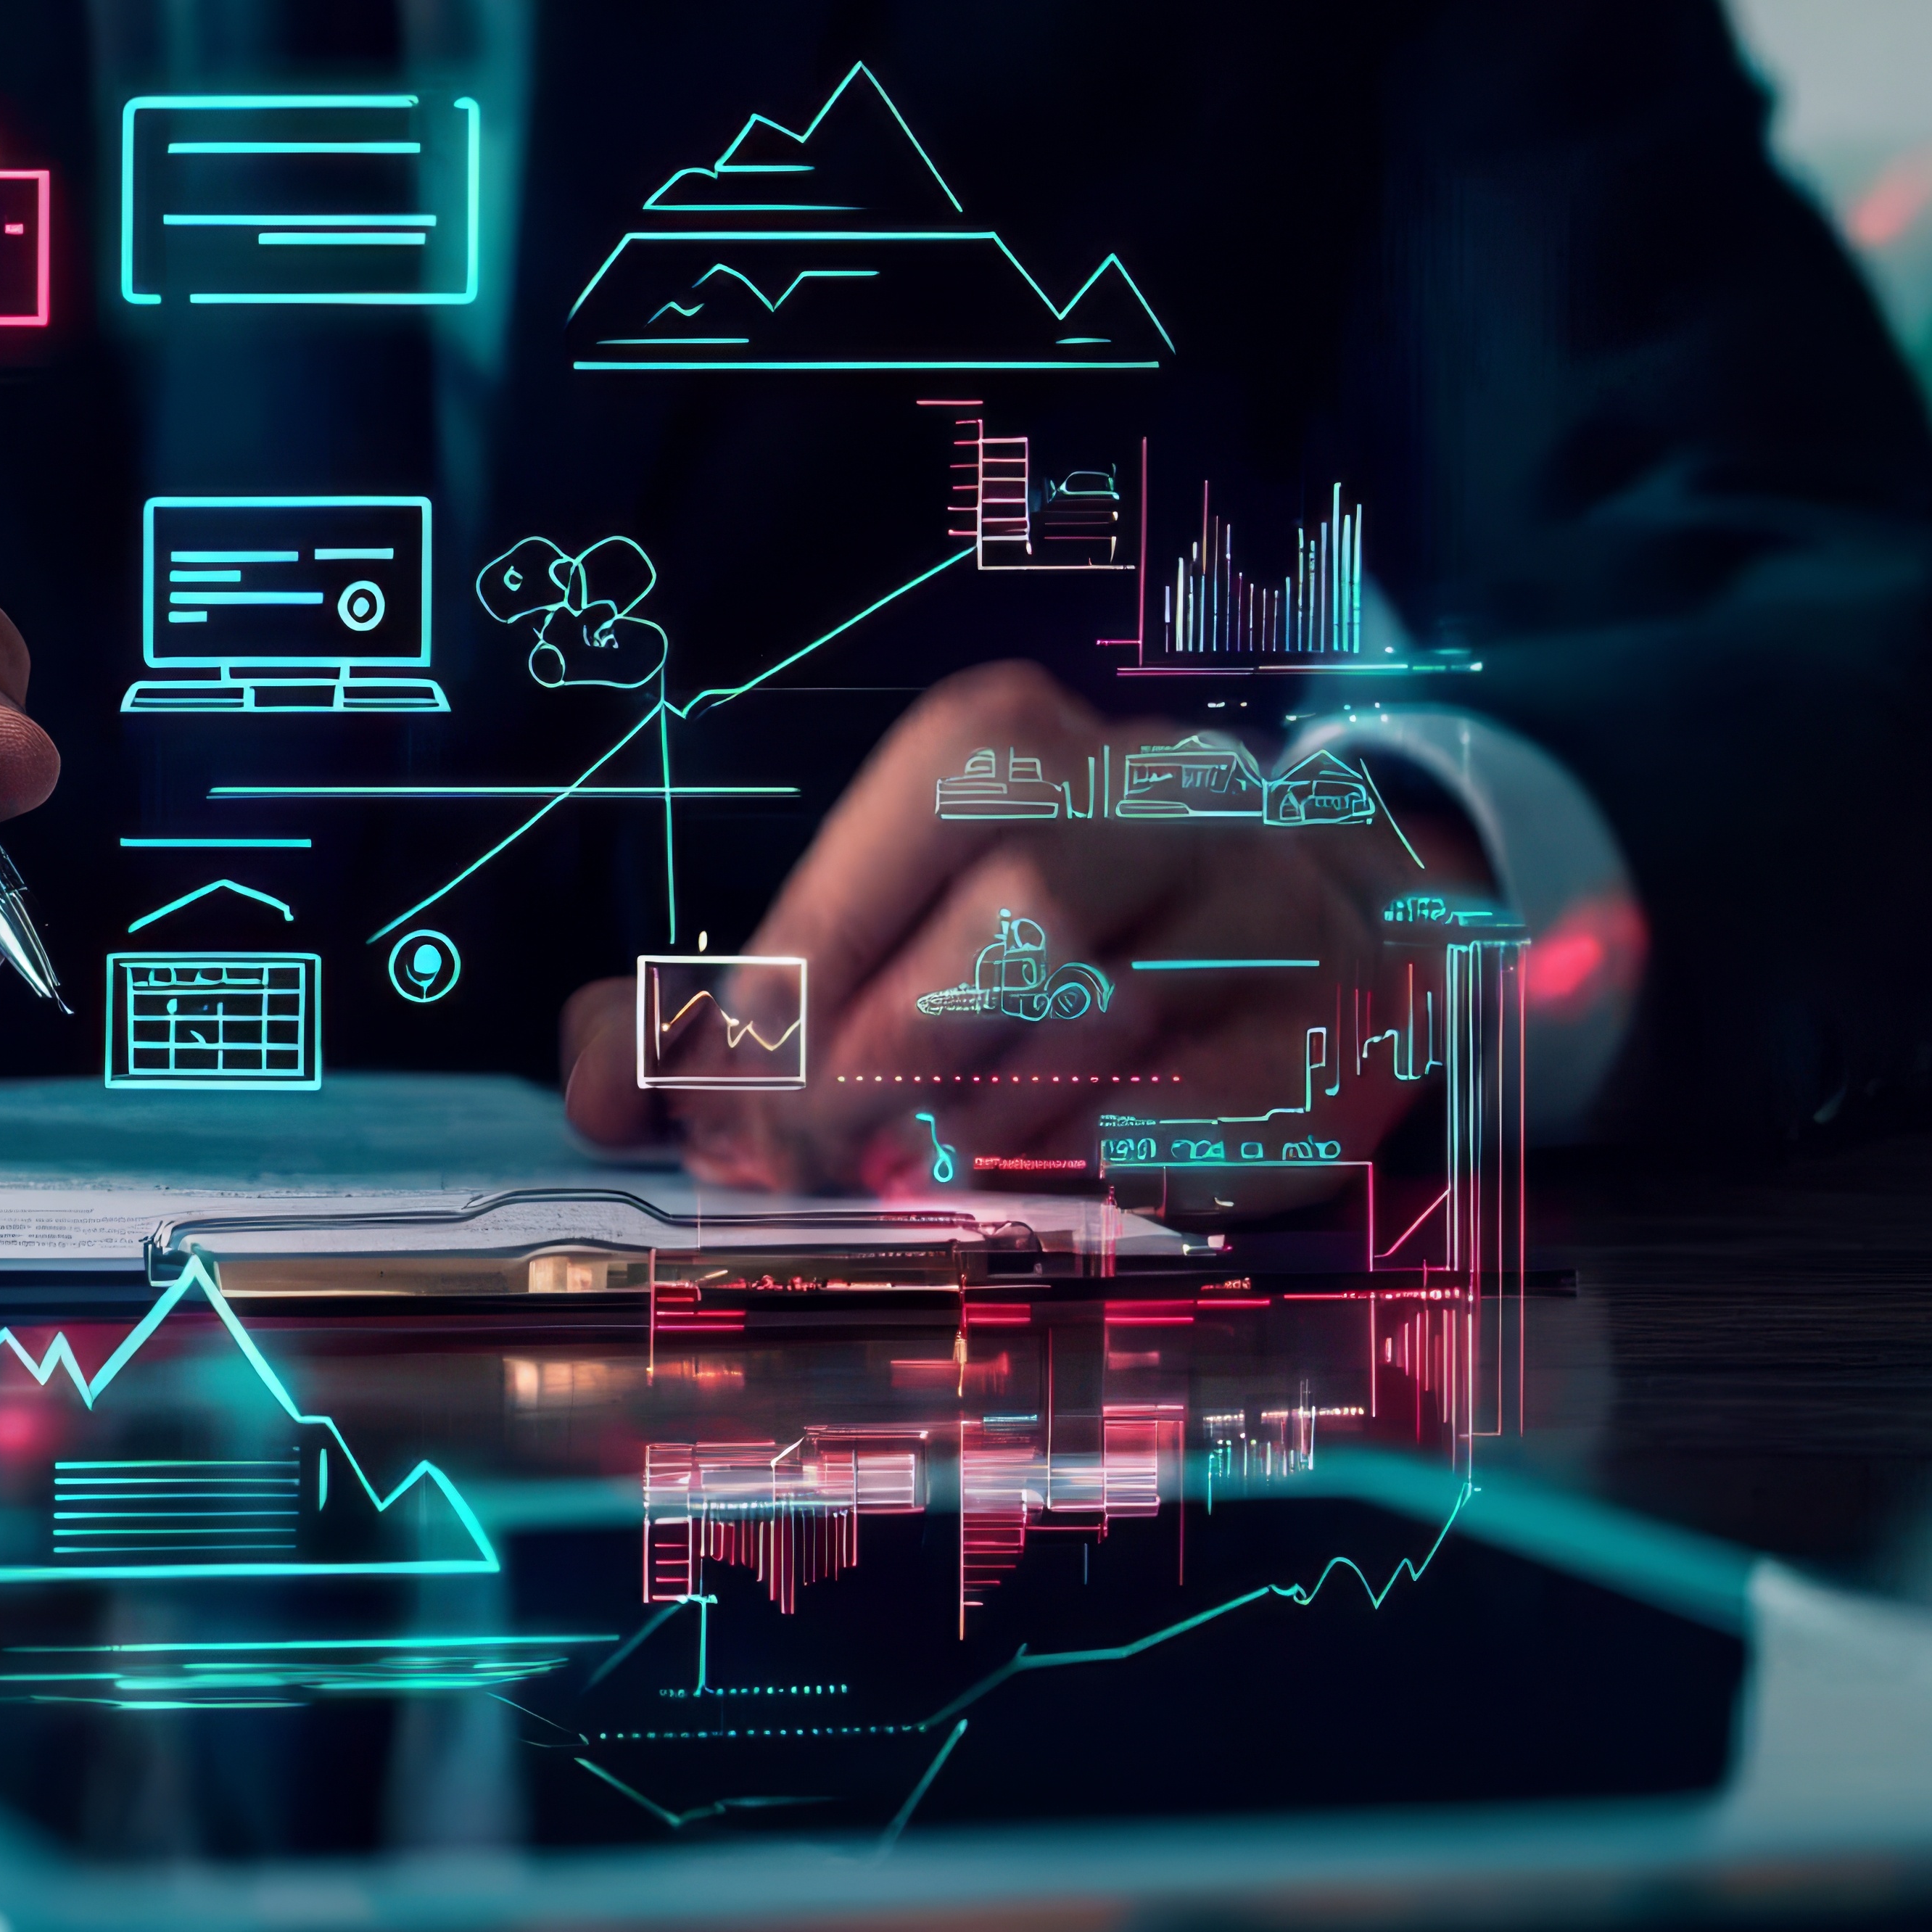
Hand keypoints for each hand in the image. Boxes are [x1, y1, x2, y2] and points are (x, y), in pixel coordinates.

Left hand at [559, 661, 1482, 1199]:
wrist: (1327, 935)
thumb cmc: (1050, 939)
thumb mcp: (896, 919)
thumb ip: (735, 996)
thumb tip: (599, 1079)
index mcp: (1031, 741)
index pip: (915, 809)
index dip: (804, 951)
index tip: (715, 1076)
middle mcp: (1165, 798)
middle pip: (1021, 911)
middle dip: (880, 1054)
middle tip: (792, 1158)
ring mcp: (1269, 912)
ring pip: (1114, 1015)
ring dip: (973, 1123)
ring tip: (891, 1181)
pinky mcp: (1332, 1036)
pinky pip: (1207, 1108)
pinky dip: (1094, 1165)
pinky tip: (1026, 1191)